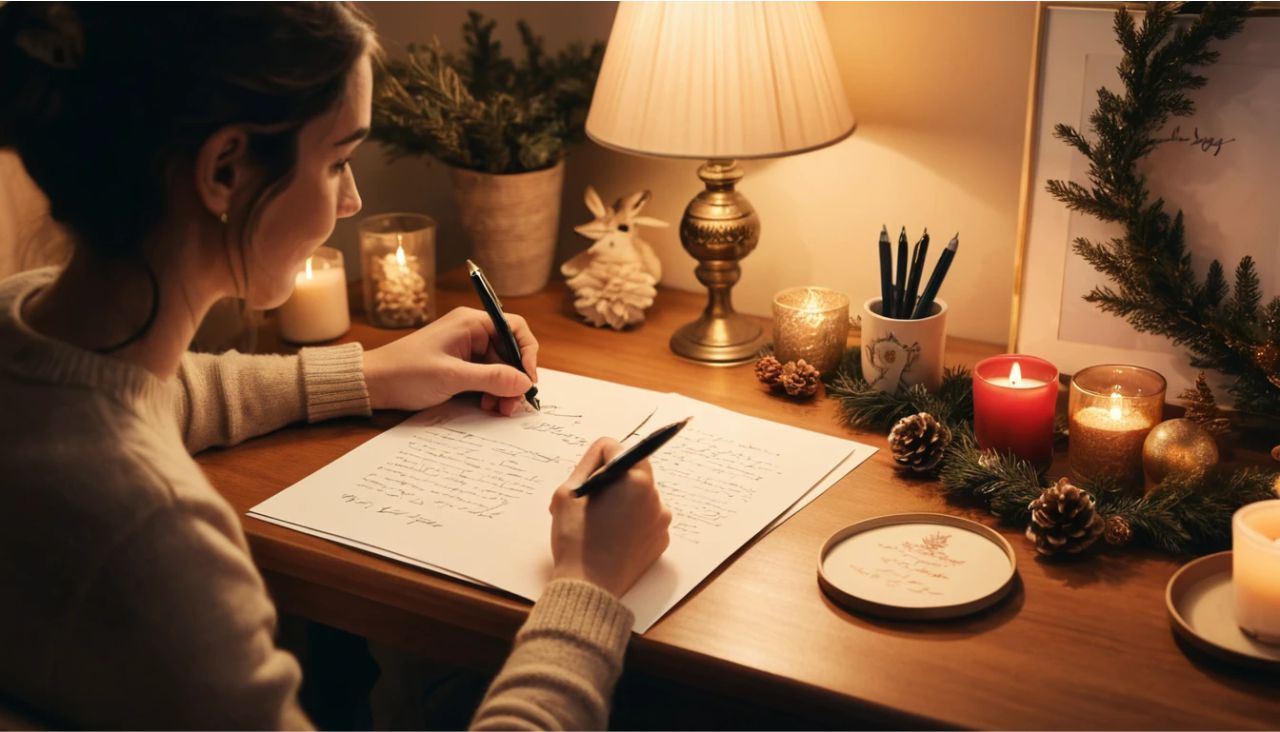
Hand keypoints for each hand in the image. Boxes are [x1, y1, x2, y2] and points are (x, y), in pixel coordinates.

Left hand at [362, 307, 537, 415]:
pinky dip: (492, 393)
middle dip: (515, 378)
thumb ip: (492, 378)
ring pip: (500, 369)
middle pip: (509, 352)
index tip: (528, 378)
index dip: (527, 352)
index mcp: (470, 323)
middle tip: (514, 404)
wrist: (372, 384)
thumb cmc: (405, 372)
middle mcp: (471, 333)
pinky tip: (488, 406)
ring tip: (499, 410)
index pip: (514, 328)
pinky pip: (486, 378)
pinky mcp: (459, 367)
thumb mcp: (452, 377)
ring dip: (504, 389)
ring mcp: (465, 351)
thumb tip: (524, 381)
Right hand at [548, 438, 671, 597]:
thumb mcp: (568, 493)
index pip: (614, 448)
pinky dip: (631, 522)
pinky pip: (645, 518)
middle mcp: (655, 496)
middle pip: (630, 471)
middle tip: (590, 505)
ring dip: (622, 501)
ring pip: (638, 495)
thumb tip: (603, 451)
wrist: (589, 587)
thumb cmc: (575, 539)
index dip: (593, 463)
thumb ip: (587, 463)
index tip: (586, 484)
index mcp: (635, 479)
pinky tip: (613, 538)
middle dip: (611, 482)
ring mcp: (661, 520)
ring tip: (600, 525)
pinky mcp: (661, 539)